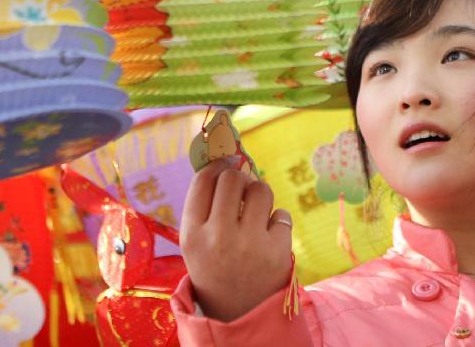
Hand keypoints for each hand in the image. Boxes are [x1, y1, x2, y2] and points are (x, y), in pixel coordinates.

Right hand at [180, 158, 292, 321]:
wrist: (237, 314)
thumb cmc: (215, 267)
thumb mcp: (197, 241)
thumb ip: (205, 205)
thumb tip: (227, 159)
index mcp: (192, 233)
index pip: (204, 180)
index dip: (217, 165)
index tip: (225, 164)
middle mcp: (218, 237)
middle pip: (233, 178)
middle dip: (241, 178)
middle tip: (243, 189)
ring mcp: (249, 244)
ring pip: (261, 190)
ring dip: (261, 195)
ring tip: (257, 212)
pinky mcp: (277, 251)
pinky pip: (282, 215)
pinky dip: (278, 222)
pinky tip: (269, 238)